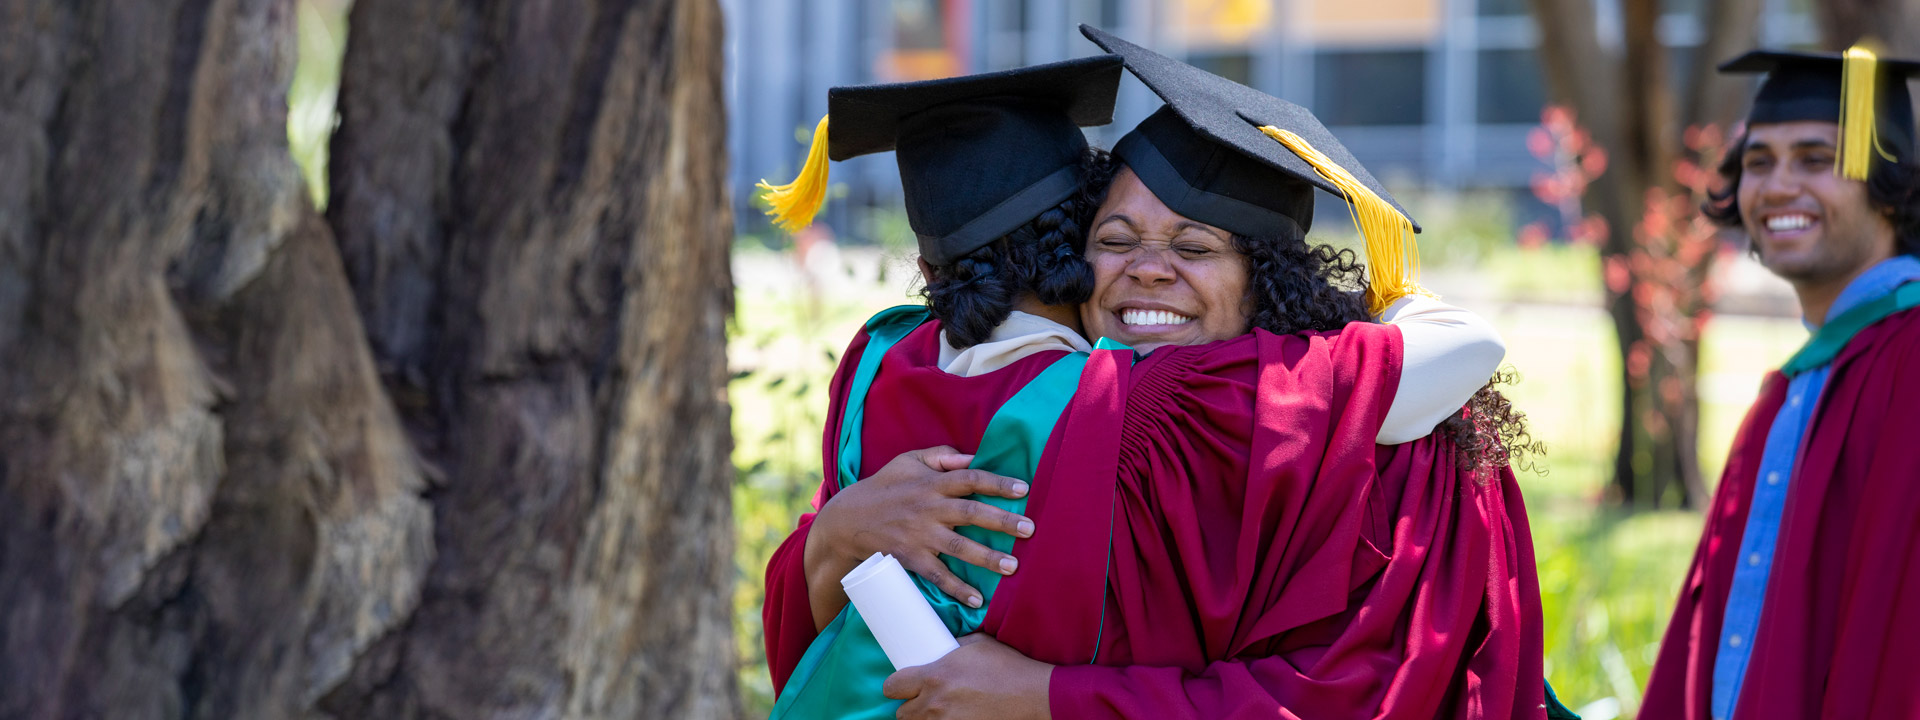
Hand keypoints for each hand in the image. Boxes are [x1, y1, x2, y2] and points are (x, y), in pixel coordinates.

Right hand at [806, 446, 1033, 618]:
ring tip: (1013, 567)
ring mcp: (919, 535)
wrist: (847, 521)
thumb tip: (972, 457)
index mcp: (932, 483)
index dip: (998, 483)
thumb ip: (942, 457)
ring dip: (987, 558)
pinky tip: (977, 600)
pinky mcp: (910, 558)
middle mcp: (928, 508)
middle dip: (1002, 521)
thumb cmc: (884, 487)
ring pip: (959, 547)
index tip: (1024, 489)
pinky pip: (938, 575)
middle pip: (971, 513)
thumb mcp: (908, 461)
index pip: (971, 479)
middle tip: (1030, 529)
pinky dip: (957, 588)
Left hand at [883, 634, 1052, 719]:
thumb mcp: (976, 644)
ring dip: (922, 719)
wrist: (1032, 694)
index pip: (892, 686)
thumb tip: (939, 646)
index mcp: (934, 676)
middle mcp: (934, 703)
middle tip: (921, 699)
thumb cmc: (1006, 666)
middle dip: (909, 706)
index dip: (895, 686)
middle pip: (901, 713)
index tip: (902, 684)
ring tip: (937, 710)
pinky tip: (951, 717)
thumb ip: (952, 646)